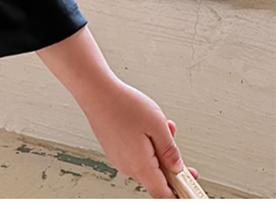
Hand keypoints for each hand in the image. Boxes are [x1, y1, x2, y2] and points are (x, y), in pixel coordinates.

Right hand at [83, 80, 200, 198]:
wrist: (95, 91)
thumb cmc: (123, 105)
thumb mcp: (157, 125)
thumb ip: (170, 150)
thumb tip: (177, 167)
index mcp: (140, 166)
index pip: (163, 194)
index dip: (178, 195)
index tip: (189, 191)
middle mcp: (128, 167)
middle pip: (156, 180)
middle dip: (171, 169)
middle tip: (182, 160)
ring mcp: (119, 158)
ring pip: (146, 165)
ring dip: (158, 153)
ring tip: (163, 129)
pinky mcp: (114, 149)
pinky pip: (135, 156)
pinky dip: (146, 147)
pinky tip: (147, 128)